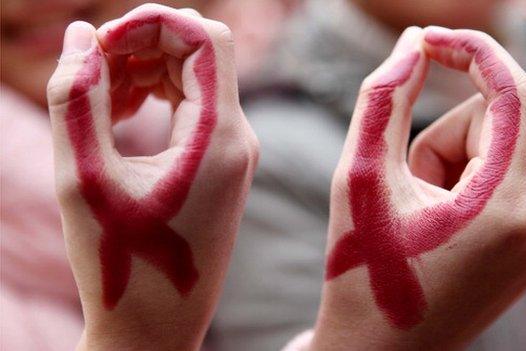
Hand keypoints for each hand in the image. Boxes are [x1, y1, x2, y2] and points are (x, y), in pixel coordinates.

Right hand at [47, 5, 257, 349]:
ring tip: (96, 100)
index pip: (206, 38)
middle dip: (141, 46)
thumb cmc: (120, 265)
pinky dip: (154, 98)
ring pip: (195, 78)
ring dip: (144, 72)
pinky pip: (193, 108)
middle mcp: (239, 140)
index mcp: (221, 138)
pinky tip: (117, 116)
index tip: (102, 43)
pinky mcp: (222, 166)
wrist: (158, 327)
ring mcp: (234, 153)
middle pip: (200, 53)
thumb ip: (76, 99)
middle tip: (90, 73)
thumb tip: (84, 36)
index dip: (152, 22)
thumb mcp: (82, 180)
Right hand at [306, 26, 525, 349]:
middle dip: (440, 139)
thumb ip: (384, 99)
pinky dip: (463, 185)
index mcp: (505, 209)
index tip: (430, 39)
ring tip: (416, 217)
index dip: (473, 52)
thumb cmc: (363, 270)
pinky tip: (436, 227)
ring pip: (496, 151)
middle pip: (495, 125)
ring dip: (447, 166)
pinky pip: (502, 178)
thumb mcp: (361, 179)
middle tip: (402, 190)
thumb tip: (413, 43)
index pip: (514, 96)